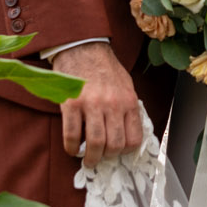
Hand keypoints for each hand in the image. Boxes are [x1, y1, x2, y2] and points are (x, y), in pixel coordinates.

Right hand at [49, 41, 142, 167]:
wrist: (82, 46)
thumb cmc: (104, 67)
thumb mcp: (126, 85)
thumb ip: (128, 108)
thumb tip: (128, 132)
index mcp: (128, 101)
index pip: (134, 138)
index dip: (126, 151)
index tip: (117, 152)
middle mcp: (113, 104)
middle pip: (114, 145)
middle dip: (107, 157)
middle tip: (100, 158)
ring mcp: (92, 104)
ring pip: (96, 144)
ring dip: (91, 158)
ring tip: (87, 159)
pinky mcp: (72, 103)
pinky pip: (72, 135)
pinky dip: (72, 147)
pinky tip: (72, 148)